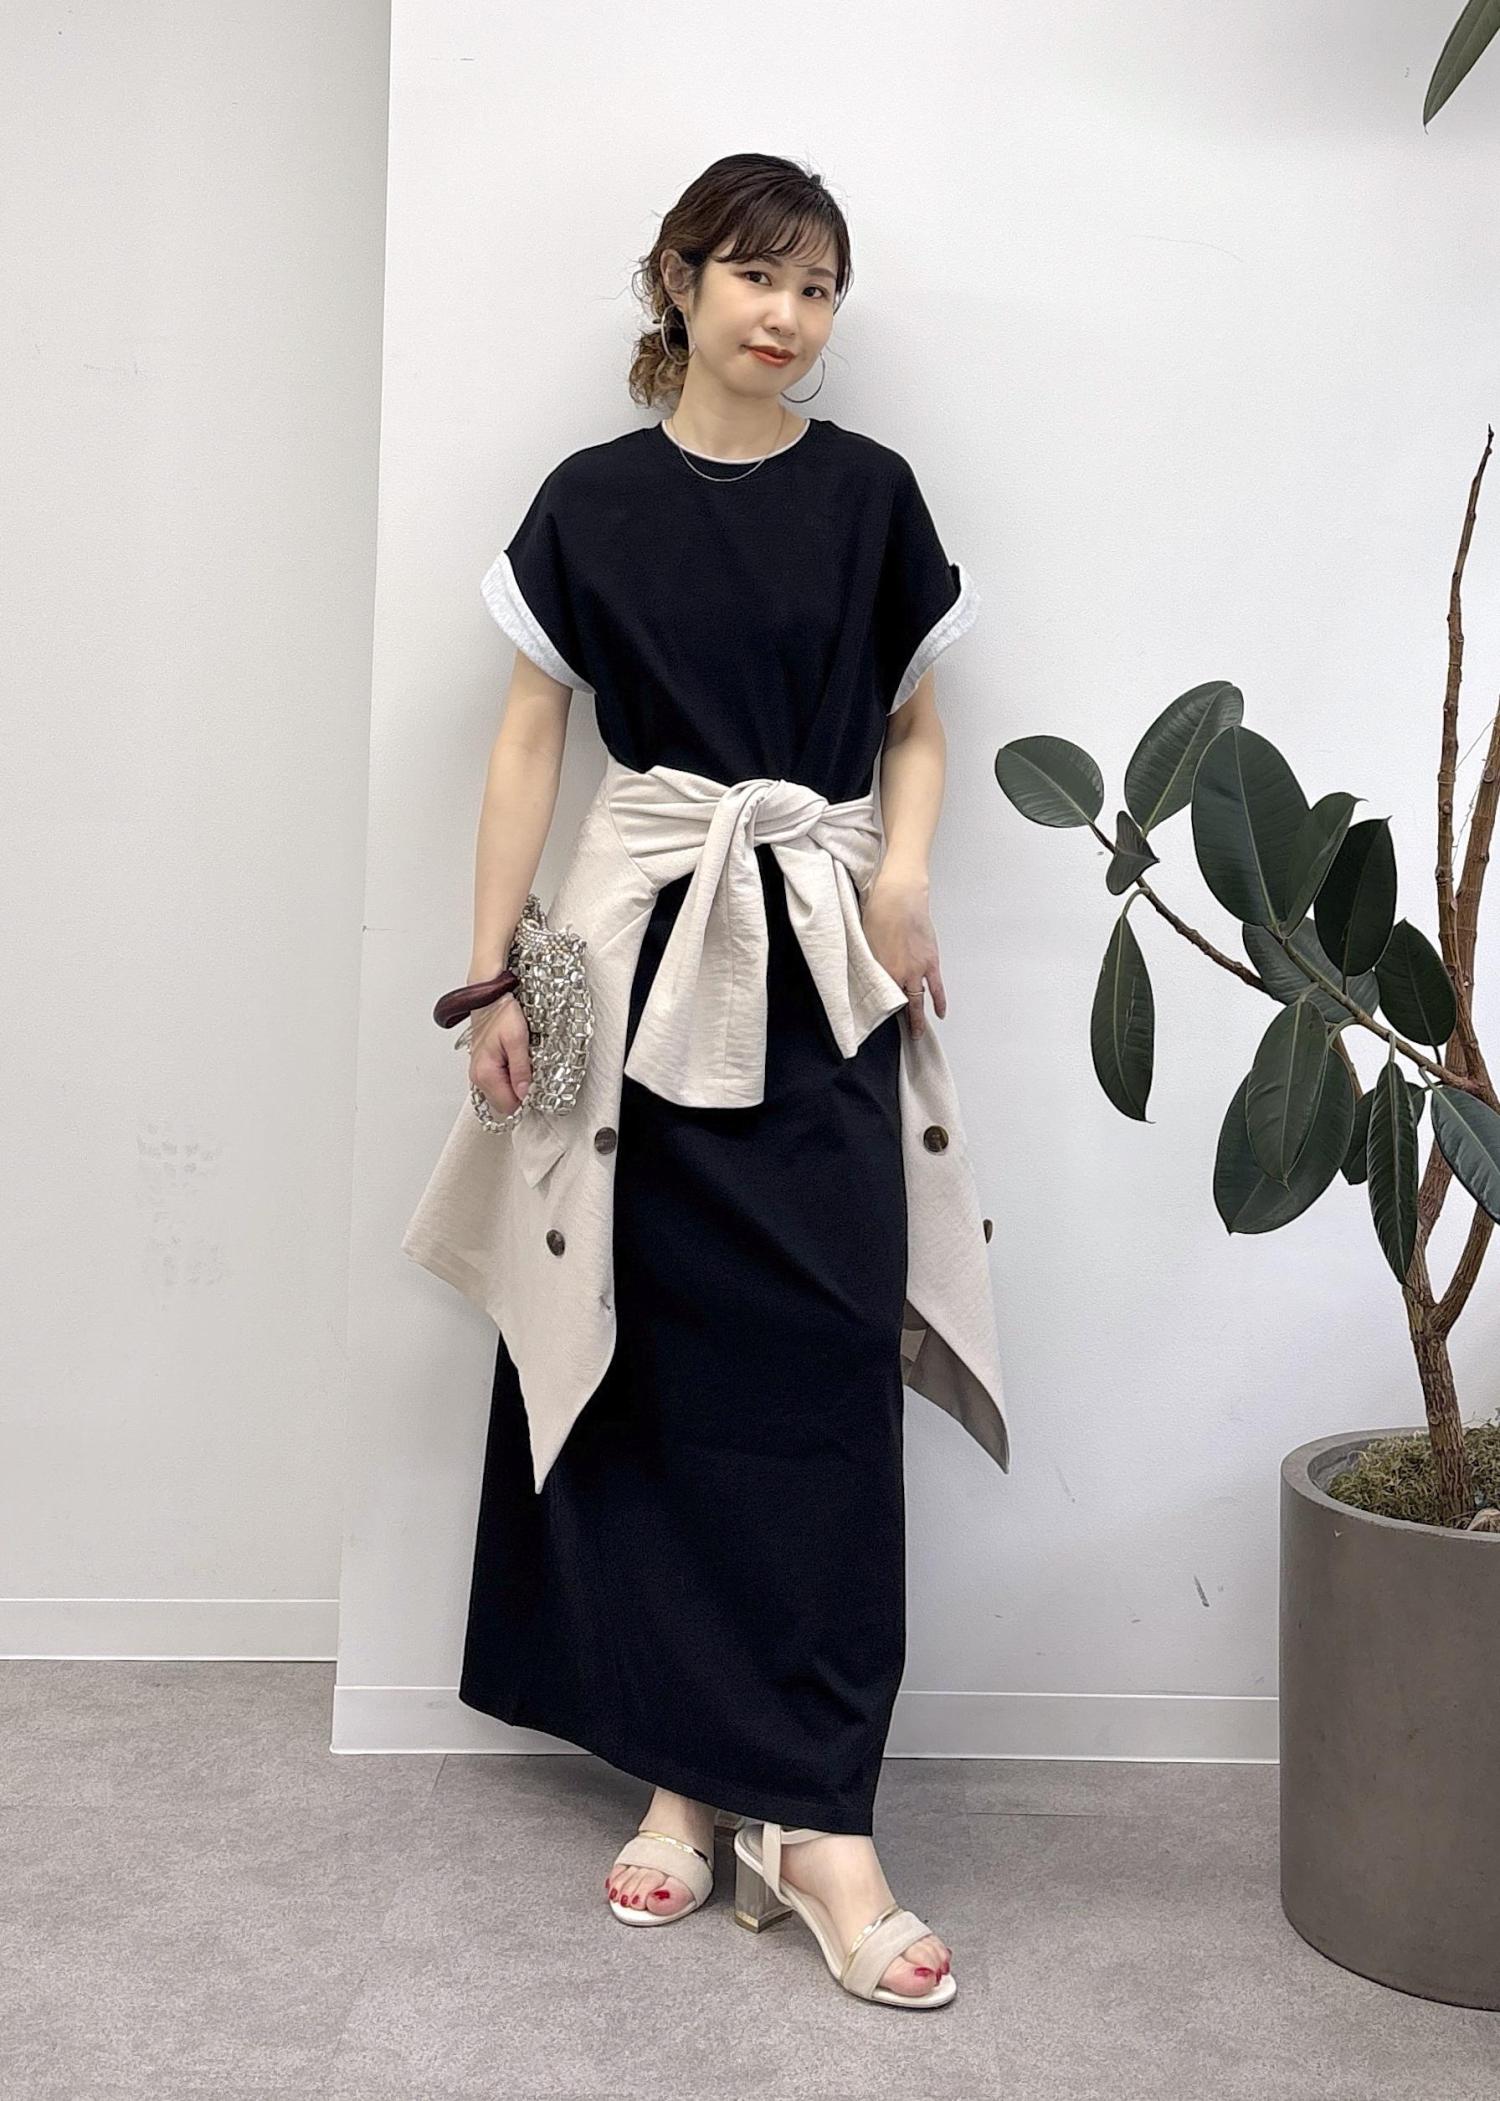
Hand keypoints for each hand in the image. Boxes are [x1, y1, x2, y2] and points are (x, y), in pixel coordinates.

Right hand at [465, 992, 532, 1115]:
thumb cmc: (501, 1012)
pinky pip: (498, 1085)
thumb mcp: (517, 1039)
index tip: (538, 1085)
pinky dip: (510, 1080)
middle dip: (521, 1095)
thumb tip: (524, 1093)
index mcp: (485, 1073)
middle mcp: (478, 1077)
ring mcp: (478, 1073)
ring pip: (501, 1096)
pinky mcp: (482, 1068)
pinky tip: (517, 1066)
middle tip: (533, 1074)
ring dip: (516, 1088)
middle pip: (504, 1105)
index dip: (526, 1100)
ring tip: (525, 1067)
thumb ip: (521, 1069)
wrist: (489, 997)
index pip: (508, 1107)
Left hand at [861, 870, 946, 1038]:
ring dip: (918, 1019)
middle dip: (900, 1023)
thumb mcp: (866, 941)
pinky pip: (936, 987)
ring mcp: (917, 969)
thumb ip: (870, 962)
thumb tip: (871, 972)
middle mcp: (900, 974)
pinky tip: (939, 1013)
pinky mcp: (931, 961)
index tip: (877, 1020)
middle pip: (900, 1005)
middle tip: (900, 1037)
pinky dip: (939, 1001)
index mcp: (881, 970)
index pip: (880, 998)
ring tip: (918, 1034)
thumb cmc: (879, 912)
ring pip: (918, 1001)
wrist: (899, 896)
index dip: (879, 1010)